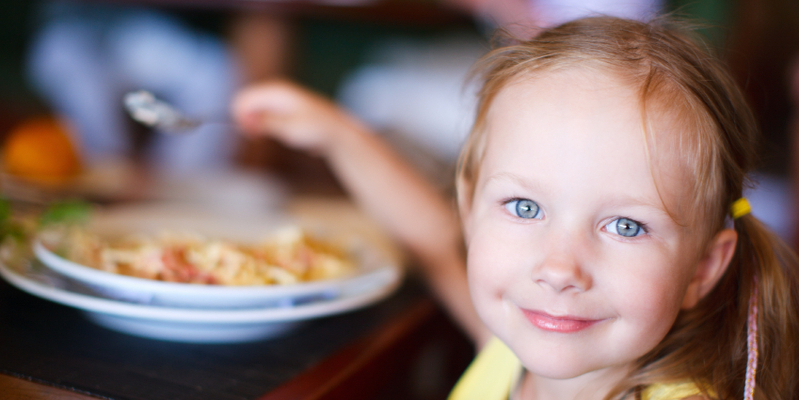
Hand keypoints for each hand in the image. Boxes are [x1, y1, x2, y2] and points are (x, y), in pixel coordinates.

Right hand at [231, 80, 364, 155]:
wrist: (338, 132)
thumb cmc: (316, 129)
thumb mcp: (289, 128)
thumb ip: (266, 122)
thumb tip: (246, 119)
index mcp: (276, 90)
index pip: (244, 98)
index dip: (241, 117)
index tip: (252, 134)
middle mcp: (277, 91)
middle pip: (248, 103)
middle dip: (248, 121)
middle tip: (257, 137)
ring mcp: (281, 100)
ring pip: (256, 112)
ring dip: (258, 125)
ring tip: (273, 136)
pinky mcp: (285, 110)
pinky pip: (266, 117)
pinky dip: (267, 127)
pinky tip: (283, 135)